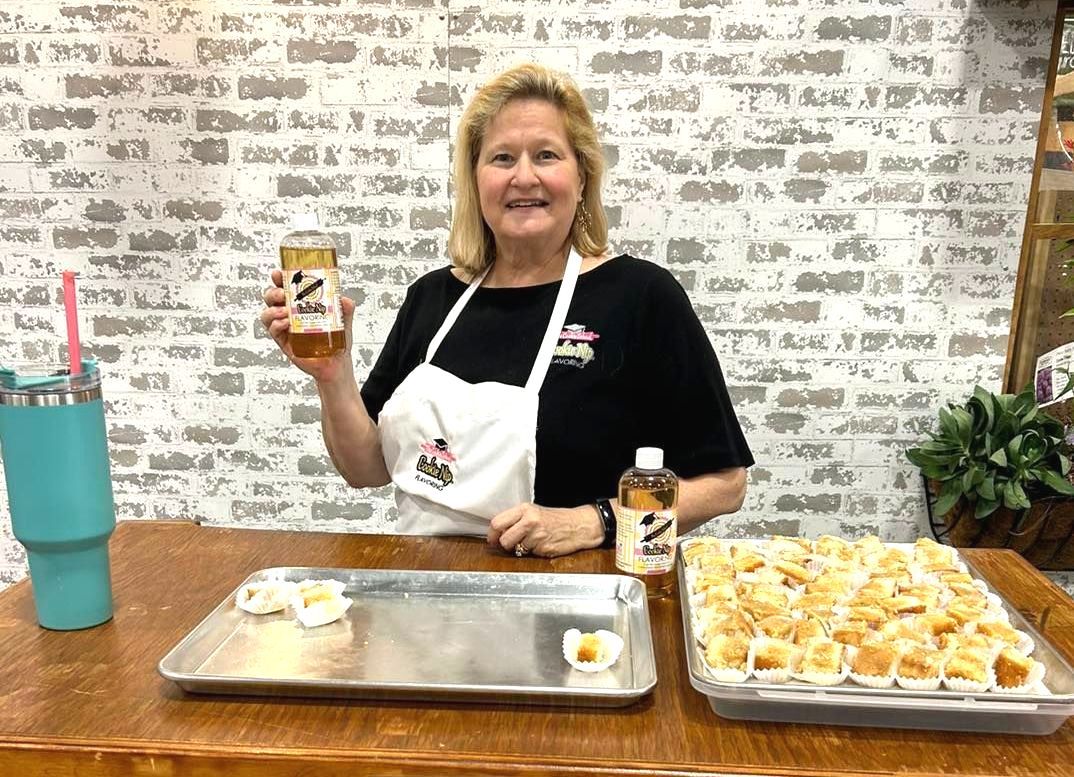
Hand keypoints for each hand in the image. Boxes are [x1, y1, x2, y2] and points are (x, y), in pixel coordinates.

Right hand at [260, 269, 355, 383]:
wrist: (337, 363)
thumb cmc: (337, 340)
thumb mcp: (344, 320)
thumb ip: (345, 308)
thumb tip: (344, 299)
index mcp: (301, 303)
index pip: (286, 286)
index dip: (279, 278)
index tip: (279, 273)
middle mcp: (290, 313)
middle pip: (271, 297)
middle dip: (273, 292)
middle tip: (282, 293)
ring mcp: (285, 327)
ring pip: (268, 313)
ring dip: (273, 309)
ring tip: (286, 312)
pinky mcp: (284, 342)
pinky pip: (273, 331)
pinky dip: (277, 325)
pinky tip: (287, 323)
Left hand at [487, 503, 603, 557]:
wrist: (578, 525)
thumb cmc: (556, 519)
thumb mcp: (534, 512)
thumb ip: (516, 520)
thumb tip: (496, 533)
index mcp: (525, 509)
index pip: (497, 523)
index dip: (492, 534)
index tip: (493, 539)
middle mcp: (530, 521)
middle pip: (503, 539)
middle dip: (505, 545)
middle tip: (510, 544)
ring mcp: (537, 536)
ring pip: (515, 549)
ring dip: (520, 549)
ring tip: (532, 542)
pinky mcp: (544, 548)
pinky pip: (529, 554)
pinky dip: (533, 552)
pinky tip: (541, 545)